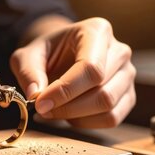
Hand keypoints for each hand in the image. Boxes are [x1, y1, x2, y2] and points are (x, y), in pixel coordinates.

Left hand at [10, 17, 135, 127]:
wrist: (59, 56)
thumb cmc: (45, 53)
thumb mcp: (26, 57)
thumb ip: (28, 72)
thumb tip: (36, 95)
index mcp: (97, 31)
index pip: (91, 68)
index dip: (65, 91)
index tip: (40, 104)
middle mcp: (119, 51)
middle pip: (102, 91)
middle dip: (67, 106)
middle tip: (42, 109)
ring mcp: (127, 74)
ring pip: (108, 106)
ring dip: (75, 116)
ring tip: (53, 111)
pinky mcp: (128, 95)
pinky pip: (112, 118)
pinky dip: (86, 123)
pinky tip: (69, 115)